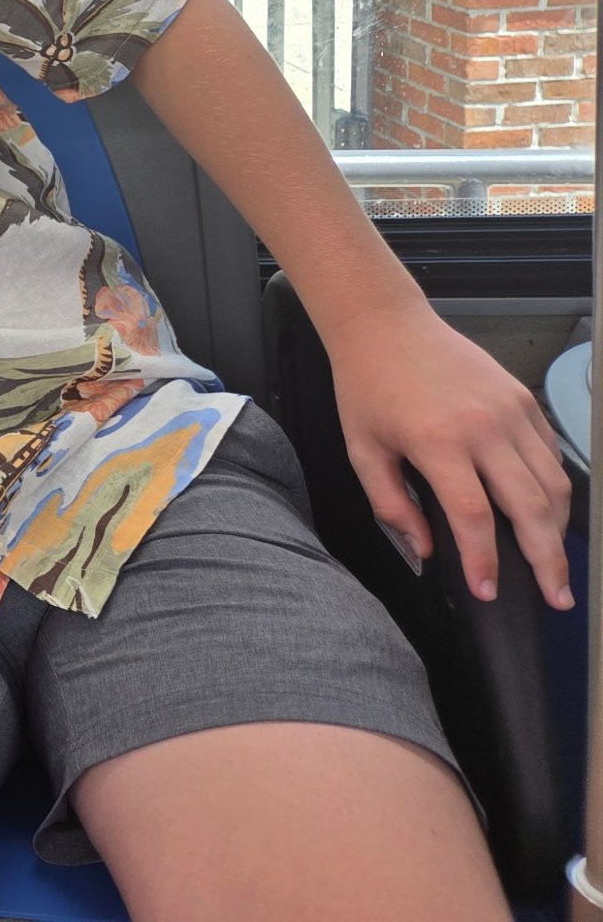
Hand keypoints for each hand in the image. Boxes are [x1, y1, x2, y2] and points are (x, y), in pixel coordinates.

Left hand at [328, 298, 574, 609]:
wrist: (385, 324)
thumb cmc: (367, 387)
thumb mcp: (361, 449)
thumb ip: (391, 505)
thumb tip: (426, 549)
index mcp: (438, 441)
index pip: (474, 516)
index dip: (484, 561)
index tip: (488, 592)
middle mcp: (484, 427)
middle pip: (531, 506)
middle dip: (547, 559)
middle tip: (557, 597)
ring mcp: (510, 410)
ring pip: (553, 483)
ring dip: (558, 528)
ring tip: (554, 562)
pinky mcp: (523, 398)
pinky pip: (551, 454)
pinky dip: (554, 488)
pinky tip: (545, 512)